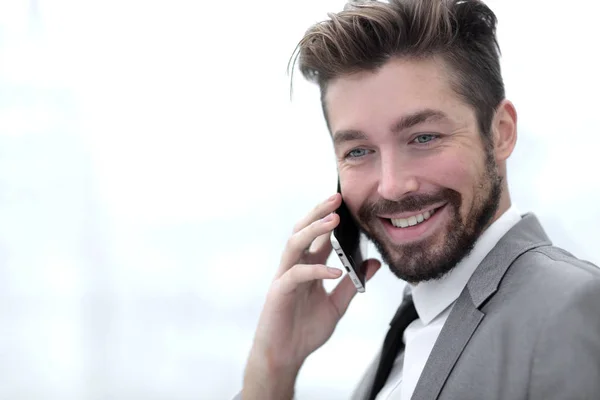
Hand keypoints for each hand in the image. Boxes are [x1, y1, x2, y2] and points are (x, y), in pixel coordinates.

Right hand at [242, 193, 380, 398]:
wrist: (286, 356)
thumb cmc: (305, 330)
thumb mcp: (337, 305)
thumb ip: (353, 283)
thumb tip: (373, 263)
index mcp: (309, 267)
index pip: (318, 236)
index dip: (330, 218)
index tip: (346, 202)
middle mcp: (295, 266)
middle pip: (303, 230)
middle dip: (319, 212)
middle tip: (337, 198)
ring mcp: (285, 277)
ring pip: (295, 243)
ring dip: (313, 230)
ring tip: (333, 219)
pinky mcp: (280, 292)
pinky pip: (297, 274)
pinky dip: (316, 270)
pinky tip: (334, 270)